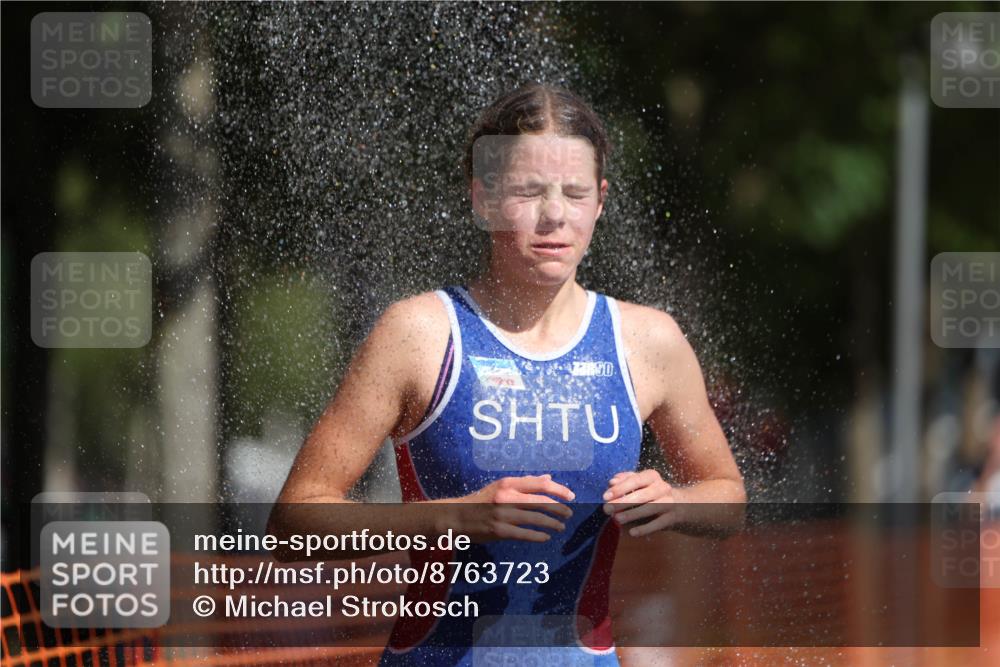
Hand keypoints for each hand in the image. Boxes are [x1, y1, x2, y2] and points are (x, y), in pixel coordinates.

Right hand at [439, 474, 574, 542]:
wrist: (457, 516)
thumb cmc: (481, 501)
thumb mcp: (501, 487)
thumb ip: (525, 483)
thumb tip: (548, 478)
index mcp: (508, 483)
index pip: (539, 484)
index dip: (558, 490)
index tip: (570, 496)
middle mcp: (506, 496)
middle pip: (540, 501)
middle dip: (558, 508)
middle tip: (569, 513)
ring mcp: (503, 514)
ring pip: (535, 518)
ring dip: (552, 523)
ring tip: (560, 527)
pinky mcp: (499, 531)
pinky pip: (524, 534)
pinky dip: (538, 536)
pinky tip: (545, 537)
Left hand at [603, 469, 680, 536]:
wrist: (684, 503)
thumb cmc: (653, 491)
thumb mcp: (642, 482)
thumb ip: (626, 480)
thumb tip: (612, 482)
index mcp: (652, 476)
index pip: (635, 480)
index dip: (620, 488)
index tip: (605, 496)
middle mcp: (662, 487)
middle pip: (642, 495)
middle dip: (623, 502)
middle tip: (607, 508)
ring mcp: (669, 502)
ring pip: (650, 508)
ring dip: (632, 514)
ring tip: (617, 519)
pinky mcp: (672, 517)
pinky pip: (658, 523)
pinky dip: (645, 528)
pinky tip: (632, 532)